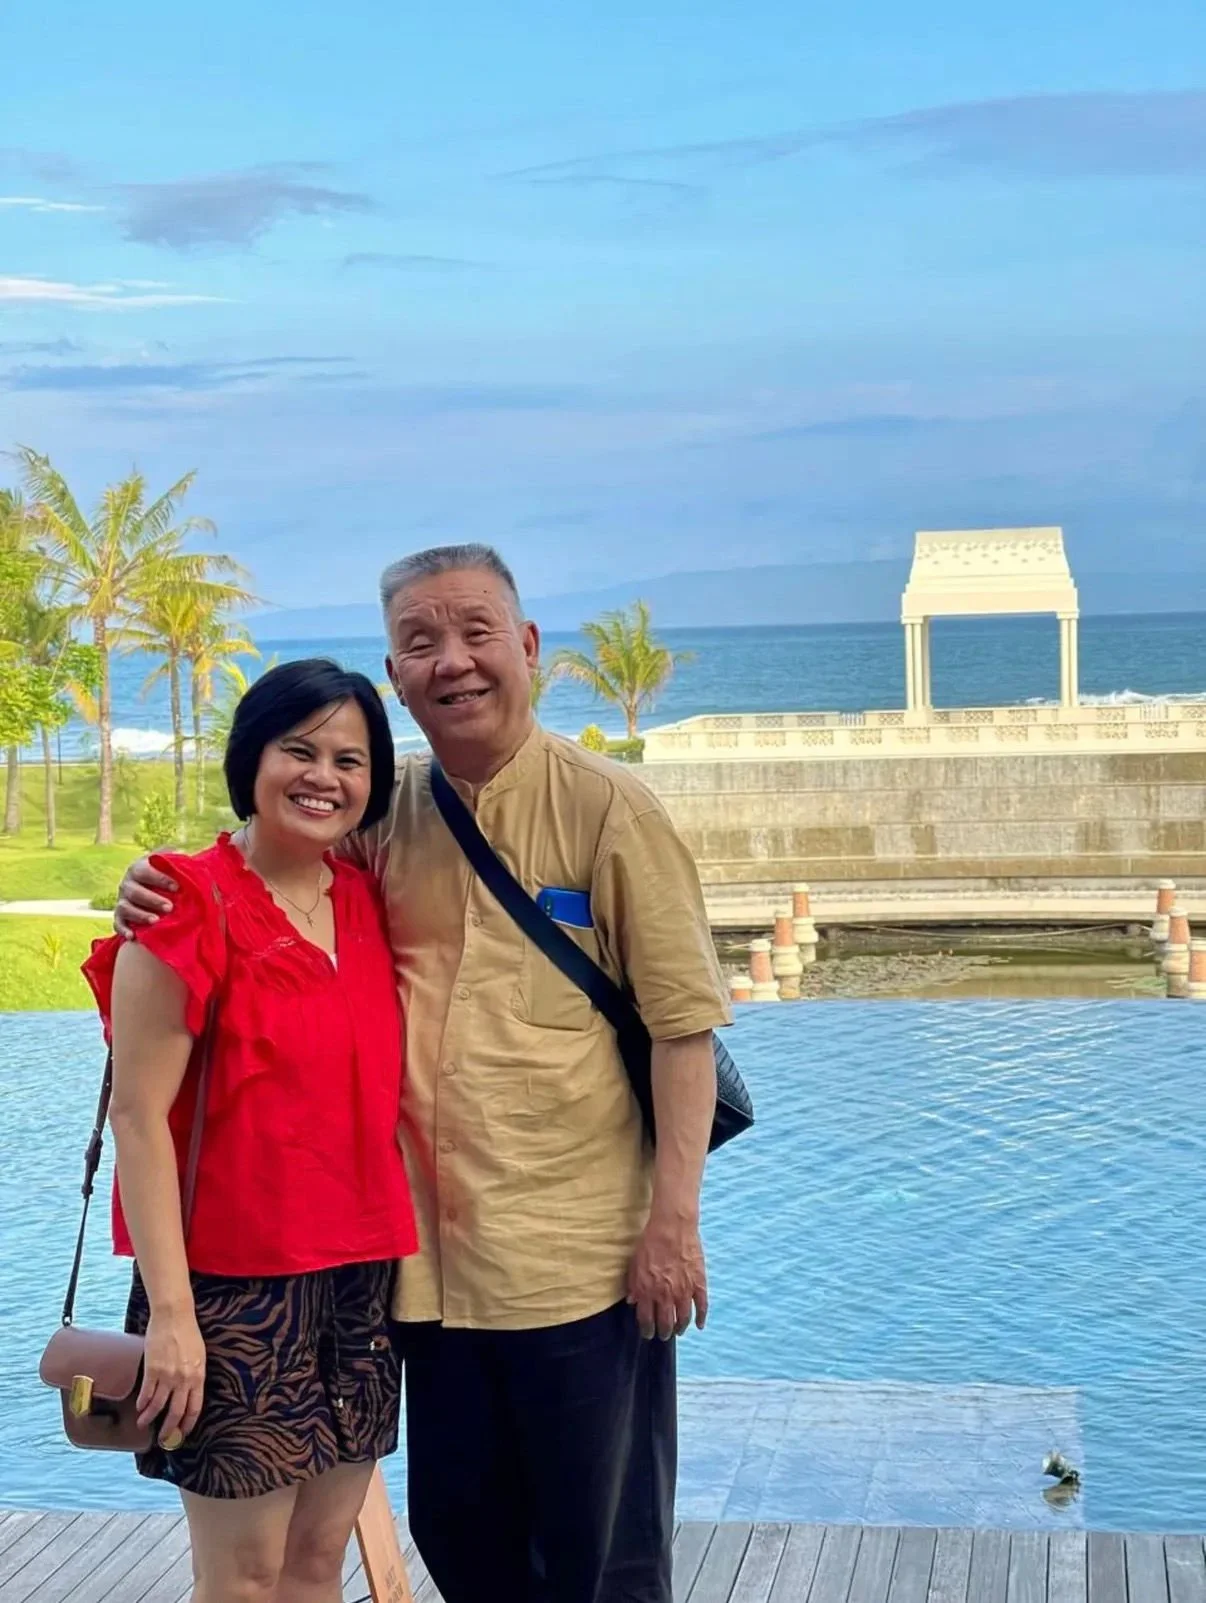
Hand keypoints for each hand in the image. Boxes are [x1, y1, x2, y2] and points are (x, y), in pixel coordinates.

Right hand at [115, 856, 176, 938]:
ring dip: (139, 915)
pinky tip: (133, 936)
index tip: (177, 887)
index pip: (145, 870)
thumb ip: (176, 862)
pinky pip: (117, 923)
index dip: (160, 878)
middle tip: (170, 907)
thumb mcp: (169, 866)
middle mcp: (127, 884)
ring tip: (155, 921)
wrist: (150, 891)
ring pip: (125, 907)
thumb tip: (186, 854)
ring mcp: (122, 900)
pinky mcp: (119, 916)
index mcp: (138, 868)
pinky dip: (123, 929)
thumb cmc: (165, 878)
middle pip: (134, 891)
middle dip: (152, 899)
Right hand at [139, 1306, 205, 1445]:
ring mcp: (167, 1375)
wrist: (175, 1316)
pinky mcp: (152, 1369)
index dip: (187, 1424)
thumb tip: (189, 1393)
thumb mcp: (199, 1356)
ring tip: (143, 1424)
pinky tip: (139, 1408)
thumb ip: (195, 1376)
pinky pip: (146, 1393)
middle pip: (176, 1412)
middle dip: (168, 1429)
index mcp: (198, 1377)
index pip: (194, 1408)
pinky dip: (142, 1403)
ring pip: (157, 1406)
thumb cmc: (189, 1334)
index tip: (182, 1433)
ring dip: (149, 1418)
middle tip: (163, 1439)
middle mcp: (184, 1380)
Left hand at [626, 1211, 707, 1341]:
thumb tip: (632, 1300)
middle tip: (663, 1335)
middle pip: (664, 1323)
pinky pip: (701, 1306)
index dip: (647, 1329)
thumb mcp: (634, 1262)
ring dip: (680, 1328)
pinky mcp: (698, 1284)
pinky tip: (699, 1325)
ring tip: (678, 1331)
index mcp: (646, 1291)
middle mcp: (664, 1295)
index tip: (647, 1333)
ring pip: (682, 1318)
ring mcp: (683, 1291)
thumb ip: (633, 1283)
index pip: (645, 1319)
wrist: (672, 1226)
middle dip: (663, 1332)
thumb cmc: (650, 1241)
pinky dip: (701, 1318)